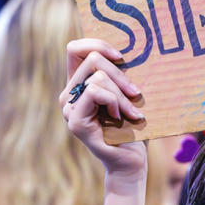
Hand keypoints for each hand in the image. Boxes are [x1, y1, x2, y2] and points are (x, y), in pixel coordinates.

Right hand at [61, 38, 146, 181]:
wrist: (130, 161)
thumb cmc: (132, 126)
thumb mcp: (127, 92)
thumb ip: (120, 72)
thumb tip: (132, 45)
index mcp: (78, 84)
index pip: (75, 49)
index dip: (97, 44)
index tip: (121, 56)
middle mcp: (69, 94)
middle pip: (92, 58)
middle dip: (120, 73)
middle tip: (136, 93)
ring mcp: (68, 108)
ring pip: (97, 76)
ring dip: (122, 93)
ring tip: (131, 112)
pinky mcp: (74, 121)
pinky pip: (95, 92)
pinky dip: (114, 101)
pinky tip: (121, 117)